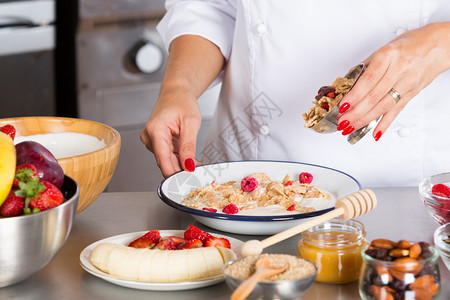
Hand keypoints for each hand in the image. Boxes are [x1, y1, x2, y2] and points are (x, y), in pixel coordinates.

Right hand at [140, 35, 224, 176]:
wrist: (176, 92)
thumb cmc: (181, 102)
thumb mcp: (190, 123)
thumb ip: (188, 147)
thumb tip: (188, 166)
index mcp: (155, 131)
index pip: (163, 160)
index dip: (175, 174)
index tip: (187, 183)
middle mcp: (149, 137)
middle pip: (165, 162)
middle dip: (181, 170)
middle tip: (199, 175)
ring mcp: (151, 141)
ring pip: (167, 160)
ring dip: (182, 165)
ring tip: (197, 165)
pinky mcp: (156, 143)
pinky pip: (168, 155)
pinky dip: (179, 158)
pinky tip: (190, 160)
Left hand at [336, 22, 449, 139]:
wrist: (438, 45)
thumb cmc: (409, 45)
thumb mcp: (382, 50)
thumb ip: (364, 68)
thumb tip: (347, 84)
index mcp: (388, 56)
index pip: (368, 81)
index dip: (354, 96)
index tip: (342, 106)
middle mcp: (399, 70)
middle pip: (374, 96)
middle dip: (355, 112)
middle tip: (342, 122)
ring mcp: (407, 83)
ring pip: (383, 106)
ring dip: (365, 120)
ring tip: (351, 127)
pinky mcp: (412, 93)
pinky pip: (397, 111)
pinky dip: (385, 124)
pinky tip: (375, 132)